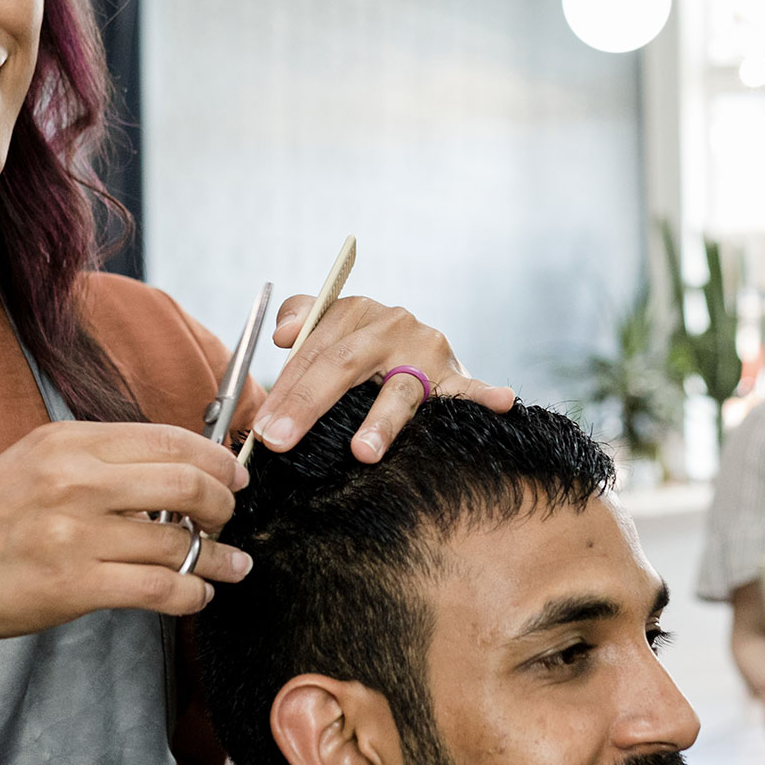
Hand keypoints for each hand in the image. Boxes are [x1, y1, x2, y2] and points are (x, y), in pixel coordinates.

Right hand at [0, 422, 252, 661]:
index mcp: (66, 442)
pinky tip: (198, 595)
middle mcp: (74, 481)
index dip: (216, 459)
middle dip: (224, 504)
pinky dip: (192, 594)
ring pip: (178, 541)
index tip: (234, 476)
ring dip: (217, 557)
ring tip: (230, 565)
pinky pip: (160, 589)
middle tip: (231, 519)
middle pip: (187, 482)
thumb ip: (94, 461)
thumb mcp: (30, 465)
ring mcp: (74, 534)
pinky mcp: (74, 587)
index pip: (169, 438)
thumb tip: (172, 468)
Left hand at [248, 295, 515, 463]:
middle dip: (309, 405)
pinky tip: (500, 401)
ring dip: (382, 422)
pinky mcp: (457, 377)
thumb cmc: (364, 355)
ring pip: (400, 389)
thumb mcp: (331, 330)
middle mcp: (392, 325)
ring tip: (363, 452)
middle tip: (280, 440)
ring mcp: (428, 351)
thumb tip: (283, 335)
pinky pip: (472, 390)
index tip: (264, 429)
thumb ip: (303, 320)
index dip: (284, 391)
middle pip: (344, 365)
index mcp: (355, 312)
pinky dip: (487, 395)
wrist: (421, 356)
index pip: (312, 351)